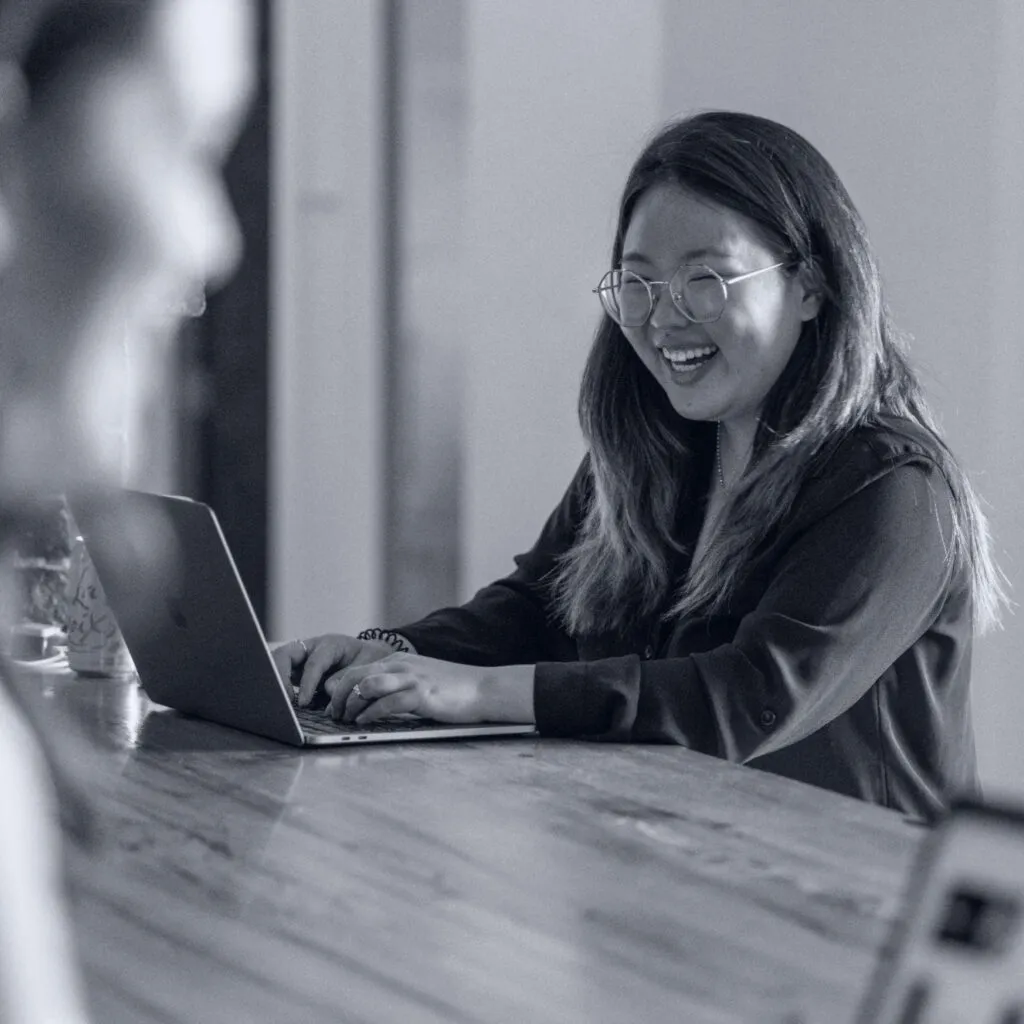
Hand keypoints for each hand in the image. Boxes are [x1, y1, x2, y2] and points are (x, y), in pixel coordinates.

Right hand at [271, 634, 394, 707]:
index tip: (303, 702)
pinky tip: (282, 703)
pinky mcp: (297, 669)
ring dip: (275, 681)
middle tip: (282, 701)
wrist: (370, 656)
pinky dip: (279, 687)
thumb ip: (348, 676)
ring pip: (278, 662)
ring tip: (279, 703)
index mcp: (331, 644)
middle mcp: (312, 647)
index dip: (307, 683)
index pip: (314, 662)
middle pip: (285, 654)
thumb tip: (328, 690)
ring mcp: (302, 657)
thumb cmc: (370, 659)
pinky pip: (282, 674)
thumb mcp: (366, 665)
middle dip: (279, 676)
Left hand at [325, 656, 535, 725]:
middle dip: (338, 697)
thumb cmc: (451, 690)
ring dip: (351, 704)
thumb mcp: (418, 680)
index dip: (338, 689)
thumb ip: (394, 686)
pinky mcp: (422, 694)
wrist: (483, 688)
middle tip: (334, 715)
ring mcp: (411, 678)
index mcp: (398, 661)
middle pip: (355, 676)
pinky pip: (387, 702)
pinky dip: (370, 713)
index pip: (356, 670)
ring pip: (366, 686)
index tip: (333, 707)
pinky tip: (364, 722)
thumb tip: (368, 700)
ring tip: (347, 719)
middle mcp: (401, 666)